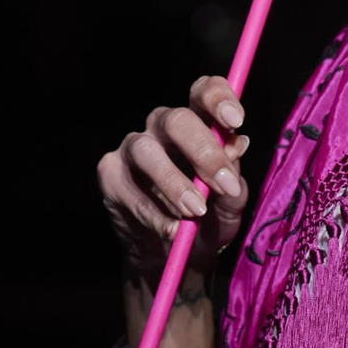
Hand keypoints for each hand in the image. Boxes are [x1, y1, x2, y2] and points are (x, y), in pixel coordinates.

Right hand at [97, 75, 250, 284]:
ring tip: (195, 211)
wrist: (176, 254)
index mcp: (197, 122)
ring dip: (174, 183)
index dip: (218, 98)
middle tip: (224, 184)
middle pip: (177, 120)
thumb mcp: (231, 201)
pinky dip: (152, 212)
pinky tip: (172, 229)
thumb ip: (234, 174)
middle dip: (203, 150)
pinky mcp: (110, 174)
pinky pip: (129, 189)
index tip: (236, 120)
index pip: (203, 92)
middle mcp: (162, 127)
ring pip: (147, 151)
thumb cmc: (209, 217)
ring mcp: (133, 148)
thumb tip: (237, 144)